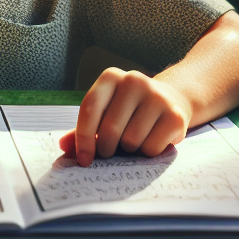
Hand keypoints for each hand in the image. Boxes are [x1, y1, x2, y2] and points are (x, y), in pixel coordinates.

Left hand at [57, 68, 192, 165]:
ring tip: (136, 139)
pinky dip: (148, 153)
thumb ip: (83, 130)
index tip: (84, 160)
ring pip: (130, 141)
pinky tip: (153, 139)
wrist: (172, 101)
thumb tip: (63, 146)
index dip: (83, 139)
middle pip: (109, 130)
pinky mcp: (175, 115)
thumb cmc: (130, 112)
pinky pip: (151, 148)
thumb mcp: (105, 114)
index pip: (90, 110)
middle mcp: (134, 81)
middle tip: (112, 150)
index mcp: (111, 78)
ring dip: (130, 150)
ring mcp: (157, 96)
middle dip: (107, 149)